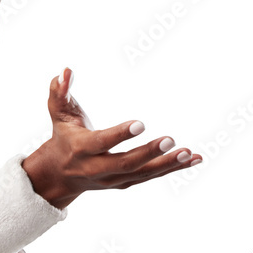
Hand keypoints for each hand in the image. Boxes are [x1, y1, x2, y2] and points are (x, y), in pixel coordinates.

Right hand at [20, 67, 202, 209]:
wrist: (61, 174)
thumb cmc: (63, 135)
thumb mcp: (57, 113)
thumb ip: (59, 91)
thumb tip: (66, 70)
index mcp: (82, 149)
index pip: (102, 143)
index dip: (120, 135)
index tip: (141, 123)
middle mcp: (97, 169)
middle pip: (126, 164)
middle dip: (149, 153)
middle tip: (172, 139)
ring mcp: (113, 179)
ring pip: (143, 174)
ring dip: (168, 164)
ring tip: (190, 153)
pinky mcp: (126, 182)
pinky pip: (152, 176)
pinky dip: (174, 168)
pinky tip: (194, 159)